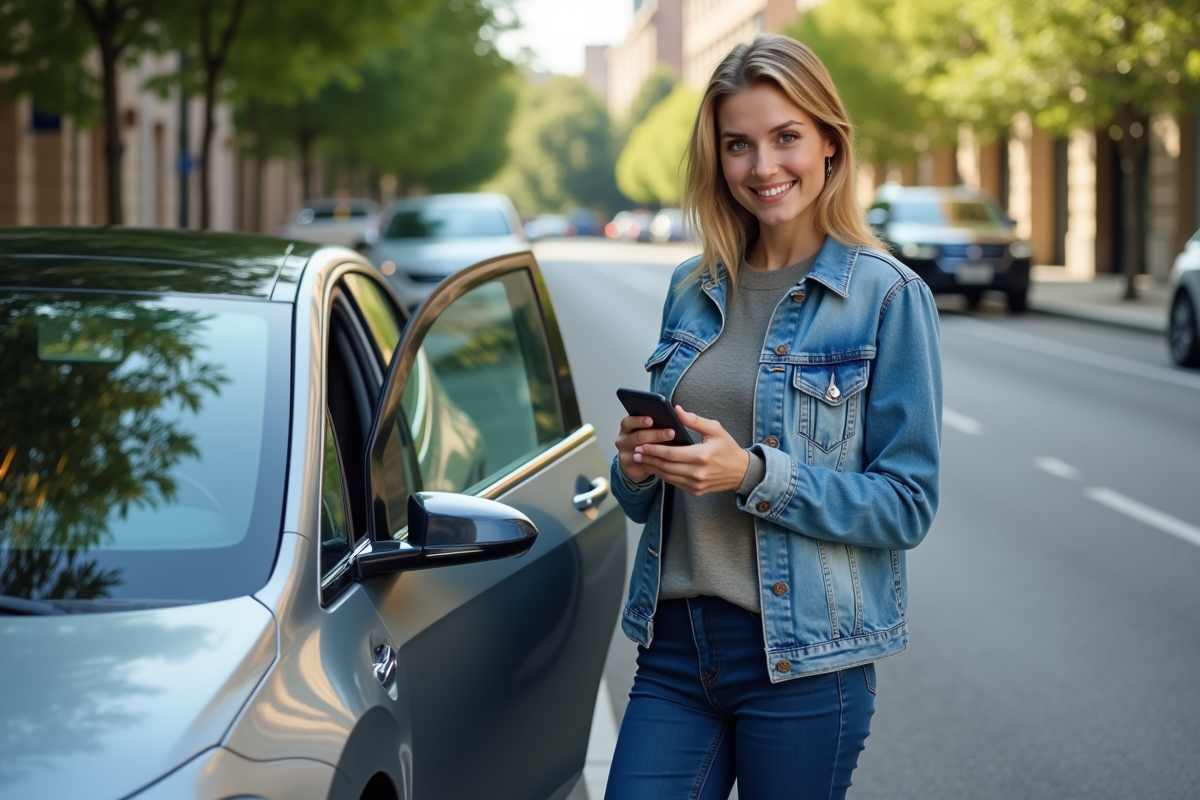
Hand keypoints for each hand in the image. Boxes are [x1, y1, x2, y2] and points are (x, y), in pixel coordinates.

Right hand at [615, 414, 676, 483]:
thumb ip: (656, 422)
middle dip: (656, 434)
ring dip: (657, 448)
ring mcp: (624, 452)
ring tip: (671, 446)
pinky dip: (653, 460)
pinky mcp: (627, 463)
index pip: (630, 421)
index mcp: (627, 426)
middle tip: (671, 433)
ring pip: (640, 450)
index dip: (640, 420)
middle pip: (638, 435)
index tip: (652, 420)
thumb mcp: (648, 430)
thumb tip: (675, 414)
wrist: (636, 462)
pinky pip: (642, 461)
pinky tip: (664, 458)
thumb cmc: (646, 441)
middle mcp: (623, 438)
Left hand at [631, 406, 749, 495]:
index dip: (654, 450)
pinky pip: (674, 483)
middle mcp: (698, 472)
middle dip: (649, 459)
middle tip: (636, 452)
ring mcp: (696, 484)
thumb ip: (694, 420)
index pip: (671, 454)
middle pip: (666, 466)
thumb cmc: (728, 448)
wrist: (741, 472)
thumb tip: (676, 410)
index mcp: (702, 455)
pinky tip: (655, 467)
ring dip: (653, 468)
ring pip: (667, 476)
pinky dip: (663, 475)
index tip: (642, 444)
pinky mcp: (695, 491)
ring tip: (641, 459)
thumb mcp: (715, 429)